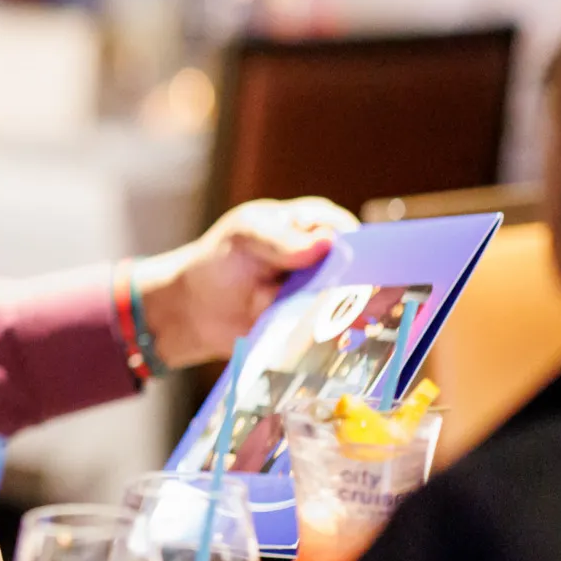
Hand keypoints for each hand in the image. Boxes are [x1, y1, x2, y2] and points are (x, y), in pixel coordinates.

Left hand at [137, 196, 357, 367]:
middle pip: (362, 270)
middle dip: (365, 287)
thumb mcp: (244, 238)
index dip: (364, 252)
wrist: (195, 310)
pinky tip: (339, 337)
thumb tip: (325, 242)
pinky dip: (341, 333)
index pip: (351, 234)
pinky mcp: (315, 323)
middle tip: (360, 301)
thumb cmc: (219, 261)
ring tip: (348, 321)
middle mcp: (327, 256)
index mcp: (313, 222)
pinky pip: (339, 329)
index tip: (364, 271)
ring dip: (356, 313)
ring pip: (357, 302)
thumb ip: (280, 241)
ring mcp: (323, 292)